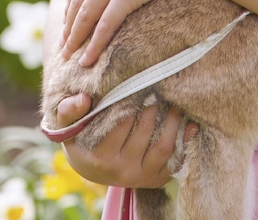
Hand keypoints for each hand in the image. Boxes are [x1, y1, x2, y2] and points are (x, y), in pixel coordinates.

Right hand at [57, 93, 200, 187]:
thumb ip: (68, 111)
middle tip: (160, 80)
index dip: (130, 98)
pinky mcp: (157, 178)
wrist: (91, 166)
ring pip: (164, 145)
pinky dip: (186, 138)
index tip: (137, 79)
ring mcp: (142, 176)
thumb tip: (83, 98)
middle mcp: (122, 171)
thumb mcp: (67, 128)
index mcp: (100, 158)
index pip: (120, 122)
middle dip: (153, 105)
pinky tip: (190, 120)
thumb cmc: (80, 139)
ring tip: (172, 97)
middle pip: (144, 131)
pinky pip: (176, 158)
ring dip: (172, 119)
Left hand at [60, 0, 188, 66]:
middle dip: (68, 25)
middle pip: (77, 2)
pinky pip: (105, 26)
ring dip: (74, 38)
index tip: (66, 18)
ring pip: (85, 16)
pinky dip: (94, 45)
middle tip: (62, 44)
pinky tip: (87, 59)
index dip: (71, 3)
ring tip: (68, 56)